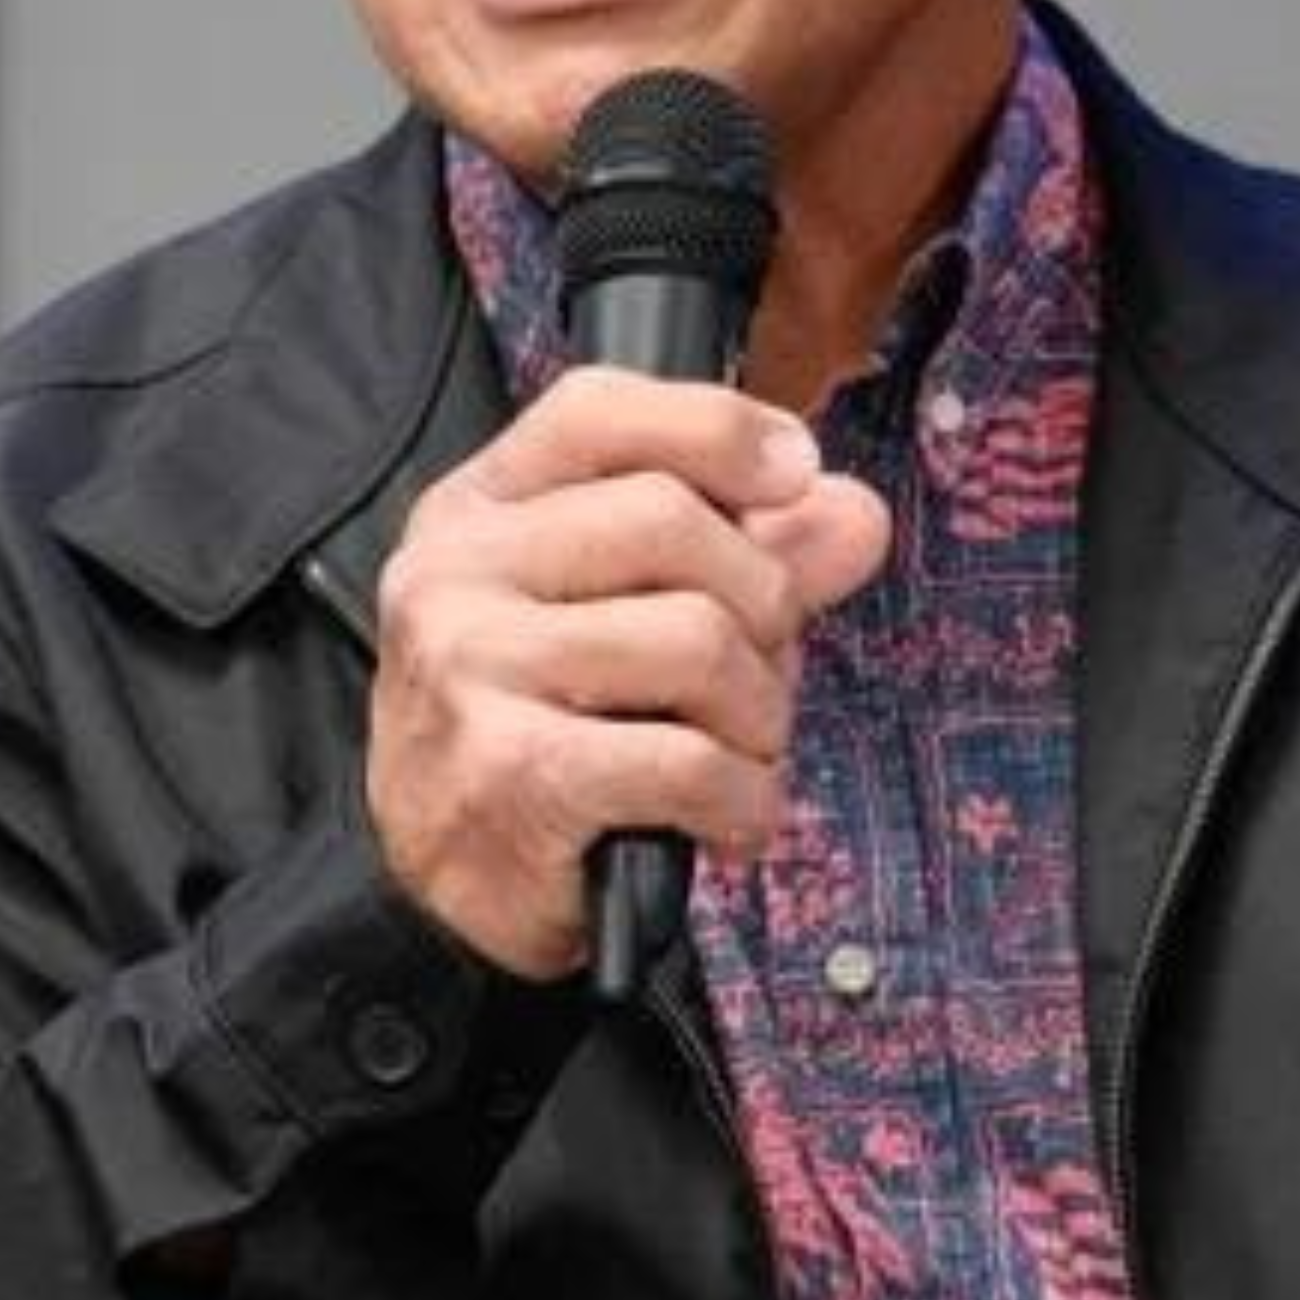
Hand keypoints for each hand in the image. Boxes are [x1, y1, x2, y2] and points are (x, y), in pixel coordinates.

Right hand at [369, 369, 889, 978]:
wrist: (444, 889)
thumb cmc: (542, 731)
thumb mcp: (624, 614)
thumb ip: (747, 552)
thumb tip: (855, 512)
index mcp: (475, 509)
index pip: (598, 410)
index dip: (718, 428)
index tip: (796, 471)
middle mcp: (455, 572)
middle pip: (672, 519)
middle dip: (763, 602)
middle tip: (760, 671)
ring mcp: (471, 667)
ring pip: (697, 639)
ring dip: (759, 713)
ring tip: (737, 752)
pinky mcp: (510, 770)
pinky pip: (689, 757)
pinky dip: (743, 797)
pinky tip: (727, 816)